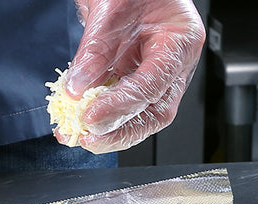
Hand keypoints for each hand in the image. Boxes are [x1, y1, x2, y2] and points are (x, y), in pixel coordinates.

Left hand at [60, 0, 205, 153]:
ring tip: (77, 132)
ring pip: (140, 115)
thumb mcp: (111, 8)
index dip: (123, 105)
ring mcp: (156, 72)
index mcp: (180, 40)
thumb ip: (94, 49)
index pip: (154, 84)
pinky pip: (121, 104)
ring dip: (108, 130)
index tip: (93, 116)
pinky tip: (77, 120)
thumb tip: (76, 87)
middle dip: (120, 131)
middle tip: (88, 136)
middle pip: (154, 112)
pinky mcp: (136, 77)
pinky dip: (99, 115)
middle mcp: (173, 62)